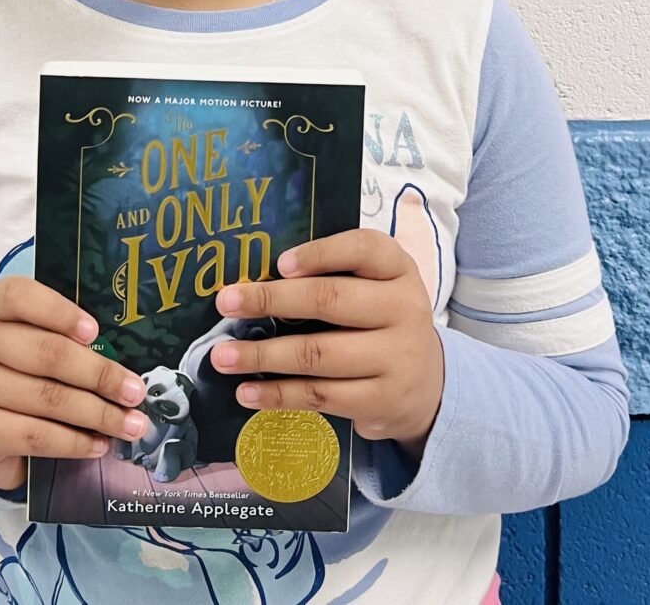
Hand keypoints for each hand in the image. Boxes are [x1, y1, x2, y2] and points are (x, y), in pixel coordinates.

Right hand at [0, 275, 149, 493]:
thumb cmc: (19, 369)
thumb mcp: (33, 341)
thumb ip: (68, 341)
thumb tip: (124, 367)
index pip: (21, 296)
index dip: (60, 312)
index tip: (95, 331)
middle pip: (46, 353)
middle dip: (99, 374)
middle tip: (134, 392)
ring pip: (46, 398)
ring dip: (97, 414)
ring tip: (130, 423)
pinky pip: (34, 436)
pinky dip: (74, 442)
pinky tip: (98, 443)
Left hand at [209, 228, 444, 458]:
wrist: (427, 385)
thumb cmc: (381, 321)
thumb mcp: (375, 285)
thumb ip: (334, 274)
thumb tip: (258, 277)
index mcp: (398, 270)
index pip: (363, 249)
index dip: (320, 253)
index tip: (280, 263)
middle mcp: (403, 309)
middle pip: (330, 300)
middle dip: (271, 300)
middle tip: (227, 302)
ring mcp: (395, 358)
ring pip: (318, 354)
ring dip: (262, 354)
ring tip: (222, 355)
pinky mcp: (380, 401)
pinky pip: (319, 395)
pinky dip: (277, 394)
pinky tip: (247, 391)